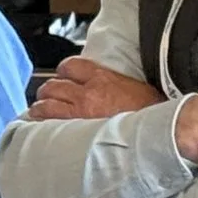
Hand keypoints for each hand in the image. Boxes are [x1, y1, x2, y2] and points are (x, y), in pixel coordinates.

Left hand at [28, 57, 162, 122]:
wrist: (159, 131)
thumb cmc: (152, 113)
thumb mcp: (136, 88)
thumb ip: (116, 84)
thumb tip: (110, 88)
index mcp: (102, 78)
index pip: (71, 66)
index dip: (64, 73)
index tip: (64, 80)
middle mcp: (87, 92)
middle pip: (53, 85)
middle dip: (49, 91)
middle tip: (50, 99)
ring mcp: (79, 111)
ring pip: (45, 102)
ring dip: (41, 106)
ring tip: (41, 112)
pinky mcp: (75, 129)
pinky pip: (47, 119)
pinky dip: (40, 120)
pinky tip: (39, 125)